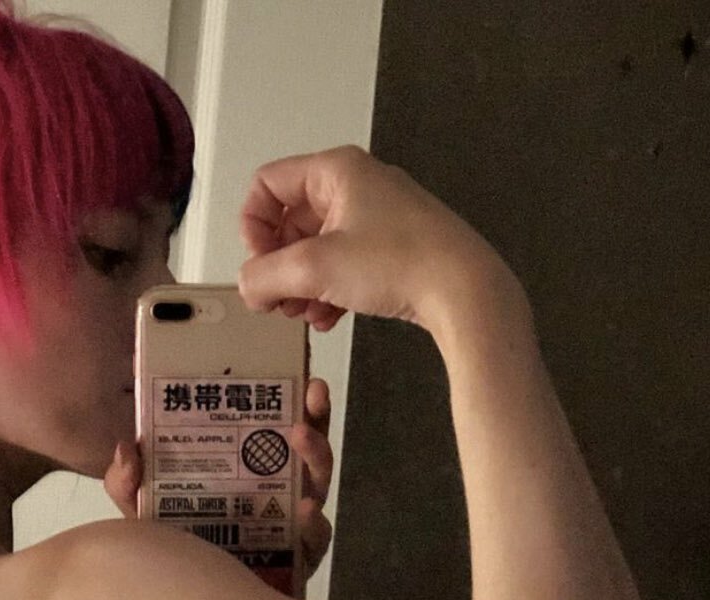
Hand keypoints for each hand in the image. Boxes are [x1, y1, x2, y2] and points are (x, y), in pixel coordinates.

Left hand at [103, 376, 336, 586]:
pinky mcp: (298, 561)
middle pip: (303, 448)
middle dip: (313, 415)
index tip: (293, 366)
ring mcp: (290, 527)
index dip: (285, 395)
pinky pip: (314, 539)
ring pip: (316, 484)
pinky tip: (304, 511)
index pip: (269, 426)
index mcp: (244, 472)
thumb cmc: (179, 559)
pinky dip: (312, 524)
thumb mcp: (144, 517)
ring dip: (315, 456)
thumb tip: (126, 446)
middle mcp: (274, 493)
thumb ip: (129, 485)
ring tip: (300, 438)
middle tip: (310, 392)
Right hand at [237, 145, 515, 336]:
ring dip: (301, 285)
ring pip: (316, 248)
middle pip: (290, 221)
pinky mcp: (391, 249)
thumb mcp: (315, 269)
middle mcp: (356, 186)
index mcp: (336, 171)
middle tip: (276, 300)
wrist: (463, 290)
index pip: (268, 185)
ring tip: (302, 314)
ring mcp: (376, 218)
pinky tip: (329, 318)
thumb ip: (266, 276)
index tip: (259, 263)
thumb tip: (247, 286)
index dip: (253, 226)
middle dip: (278, 265)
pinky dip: (328, 292)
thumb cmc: (401, 262)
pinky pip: (343, 266)